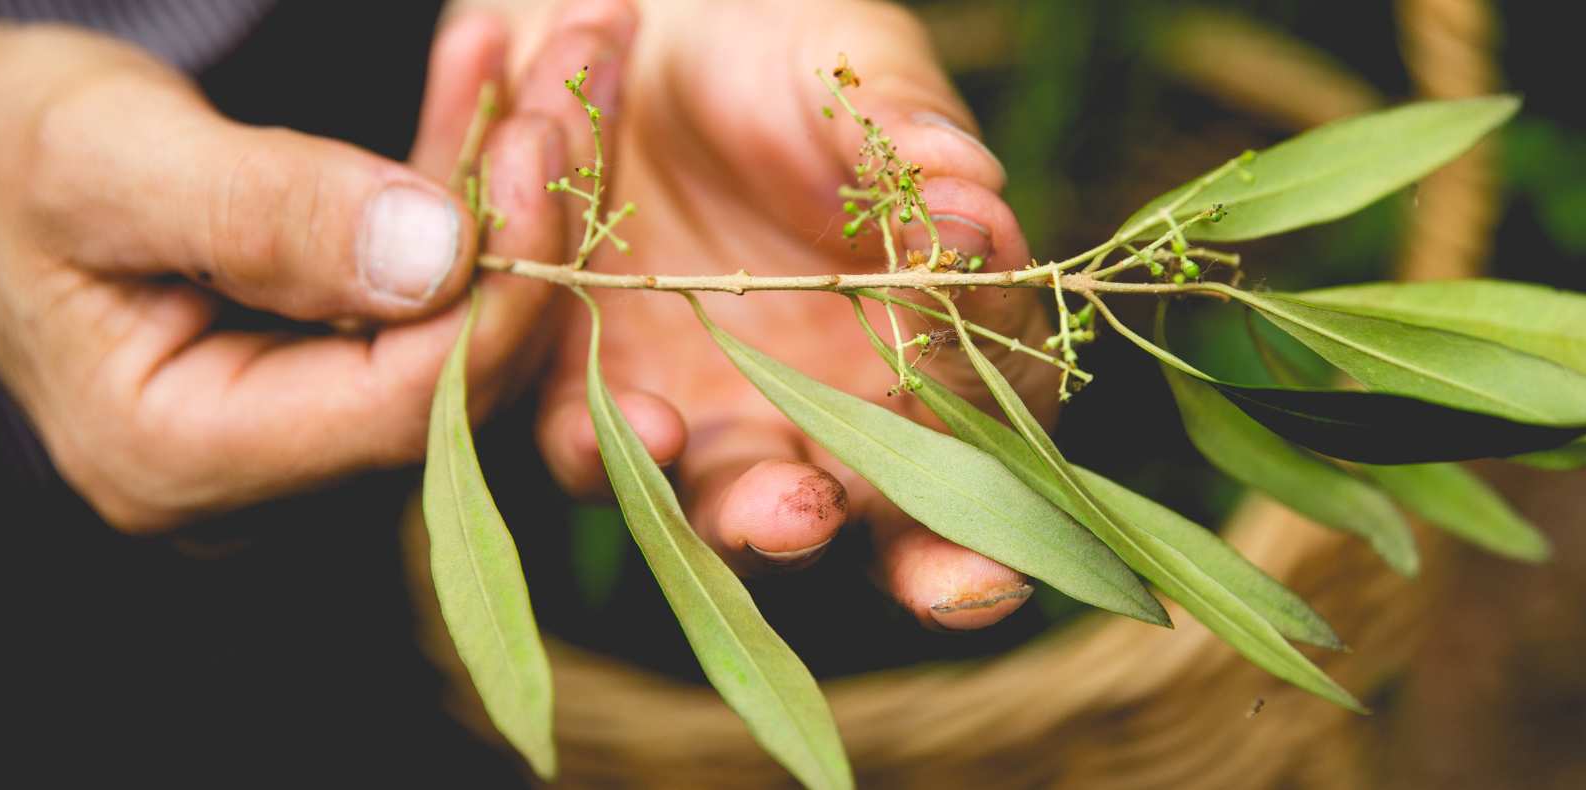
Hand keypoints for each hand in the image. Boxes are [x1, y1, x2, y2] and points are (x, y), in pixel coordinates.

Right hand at [0, 24, 594, 532]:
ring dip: (515, 185)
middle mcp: (256, 476)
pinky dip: (462, 181)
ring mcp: (295, 431)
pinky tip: (491, 75)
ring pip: (457, 320)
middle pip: (453, 369)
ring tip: (562, 58)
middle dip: (534, 222)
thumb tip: (439, 254)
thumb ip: (269, 214)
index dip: (501, 286)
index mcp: (187, 457)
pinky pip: (425, 287)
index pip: (405, 403)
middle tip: (581, 82)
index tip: (547, 150)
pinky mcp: (321, 373)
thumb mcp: (109, 160)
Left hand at [424, 0, 1056, 629]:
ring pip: (738, 517)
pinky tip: (649, 424)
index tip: (994, 481)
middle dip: (915, 560)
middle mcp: (822, 410)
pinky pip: (593, 453)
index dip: (999, 450)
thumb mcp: (855, 74)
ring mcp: (706, 419)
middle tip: (948, 571)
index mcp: (922, 342)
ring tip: (792, 510)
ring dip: (765, 529)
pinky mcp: (587, 397)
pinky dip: (615, 452)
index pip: (993, 421)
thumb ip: (912, 143)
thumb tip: (977, 217)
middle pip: (884, 523)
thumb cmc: (774, 52)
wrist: (624, 32)